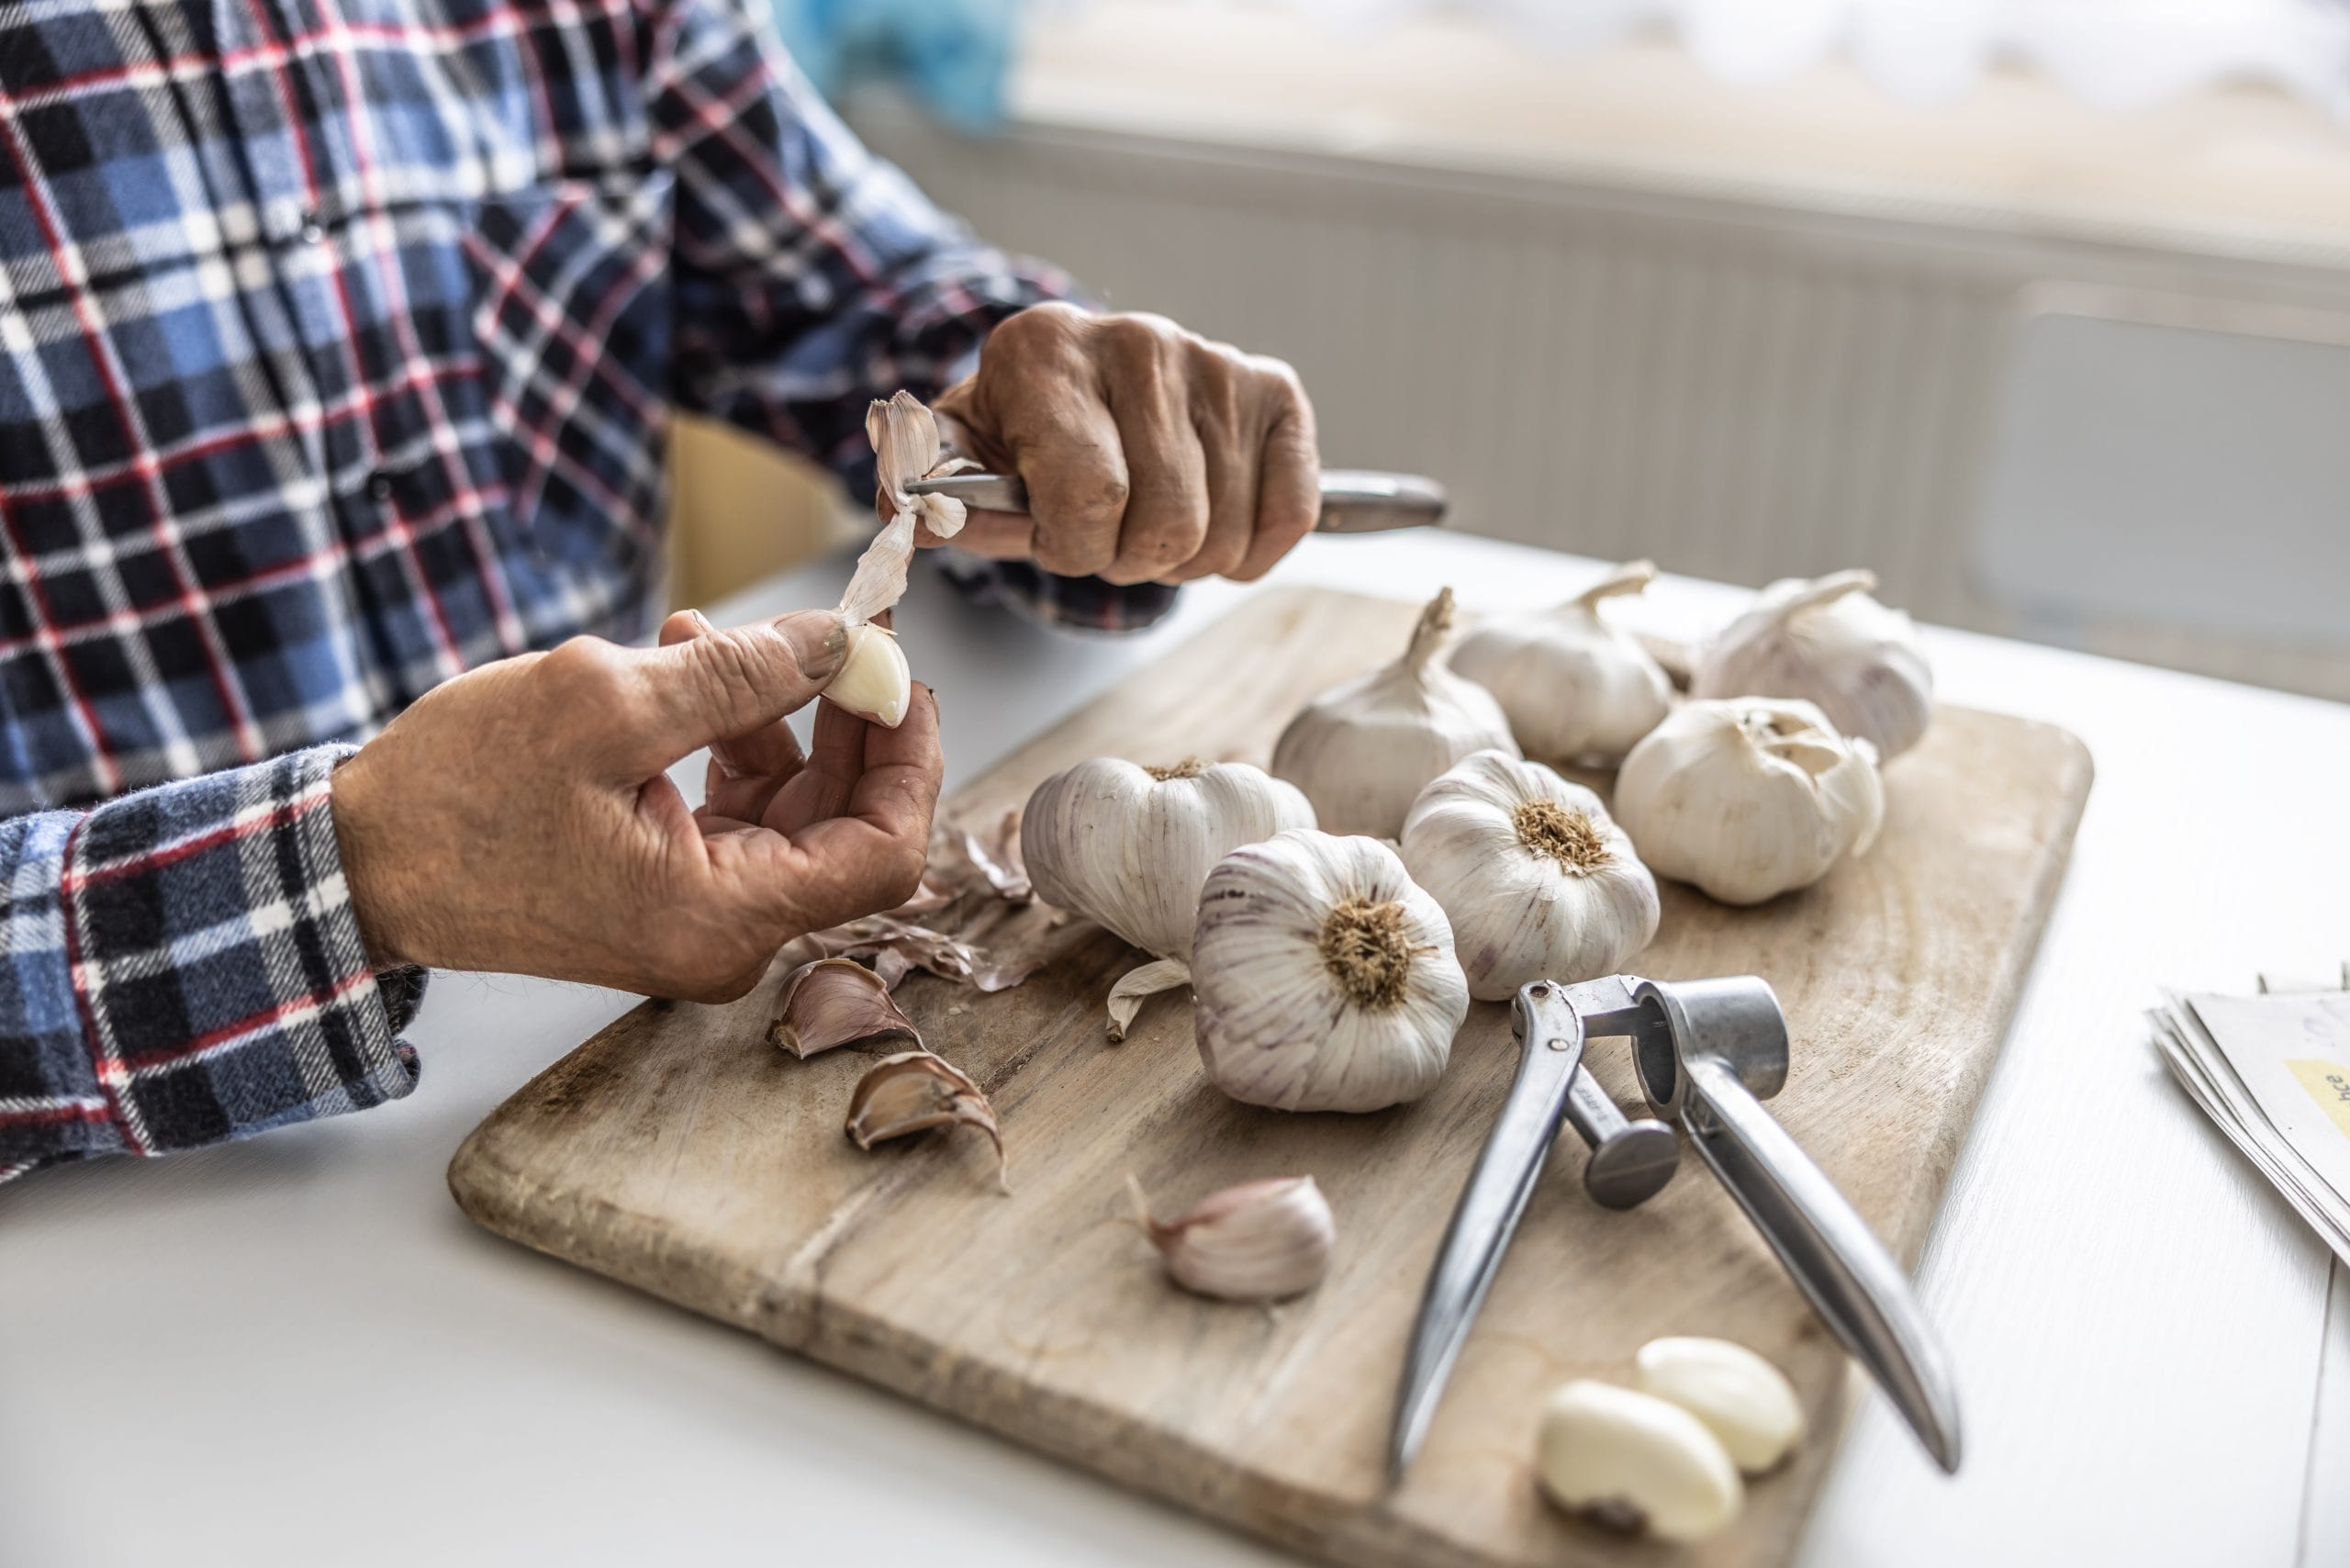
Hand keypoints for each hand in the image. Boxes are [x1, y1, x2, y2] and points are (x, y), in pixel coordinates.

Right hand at [331, 610, 942, 1001]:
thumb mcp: (602, 706)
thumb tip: (835, 642)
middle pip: (847, 832)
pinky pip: (736, 819)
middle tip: (836, 638)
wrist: (355, 862)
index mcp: (721, 917)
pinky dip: (730, 744)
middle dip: (849, 727)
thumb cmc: (454, 797)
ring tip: (721, 638)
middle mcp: (721, 937)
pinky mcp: (662, 891)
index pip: (882, 854)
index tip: (896, 674)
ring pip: (793, 818)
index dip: (909, 759)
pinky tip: (688, 670)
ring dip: (780, 721)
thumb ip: (737, 675)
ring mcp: (694, 918)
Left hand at [928, 303, 1319, 584]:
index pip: (1091, 496)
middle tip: (1105, 535)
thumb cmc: (1019, 433)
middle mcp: (1138, 340)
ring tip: (1146, 522)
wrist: (1079, 379)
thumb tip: (916, 519)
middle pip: (1166, 525)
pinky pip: (1287, 515)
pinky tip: (1210, 522)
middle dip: (1127, 559)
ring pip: (1221, 534)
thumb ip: (934, 494)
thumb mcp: (962, 457)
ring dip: (1182, 560)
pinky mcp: (1274, 390)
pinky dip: (1248, 552)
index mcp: (1047, 352)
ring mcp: (1215, 362)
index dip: (1072, 545)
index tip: (1054, 533)